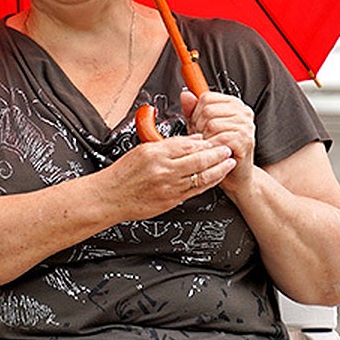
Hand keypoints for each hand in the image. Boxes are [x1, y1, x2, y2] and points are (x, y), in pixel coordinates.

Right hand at [103, 133, 234, 220]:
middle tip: (228, 148)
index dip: (205, 142)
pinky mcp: (171, 200)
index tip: (214, 138)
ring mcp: (168, 187)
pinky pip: (196, 190)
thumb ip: (170, 144)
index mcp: (155, 153)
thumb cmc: (124, 174)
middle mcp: (163, 170)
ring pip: (201, 177)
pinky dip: (209, 182)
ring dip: (218, 169)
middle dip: (217, 154)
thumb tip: (193, 139)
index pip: (187, 144)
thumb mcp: (143, 150)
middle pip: (198, 160)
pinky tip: (216, 177)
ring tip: (229, 162)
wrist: (111, 196)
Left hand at [181, 89, 256, 192]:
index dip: (196, 113)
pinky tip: (214, 151)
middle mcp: (243, 112)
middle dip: (198, 127)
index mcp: (233, 104)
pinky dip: (212, 147)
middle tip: (204, 138)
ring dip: (205, 139)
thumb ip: (193, 110)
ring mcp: (246, 125)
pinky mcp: (245, 140)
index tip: (198, 124)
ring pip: (211, 124)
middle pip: (207, 110)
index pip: (207, 97)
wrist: (236, 175)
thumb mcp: (202, 126)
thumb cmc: (219, 150)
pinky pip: (219, 139)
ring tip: (210, 145)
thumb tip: (186, 95)